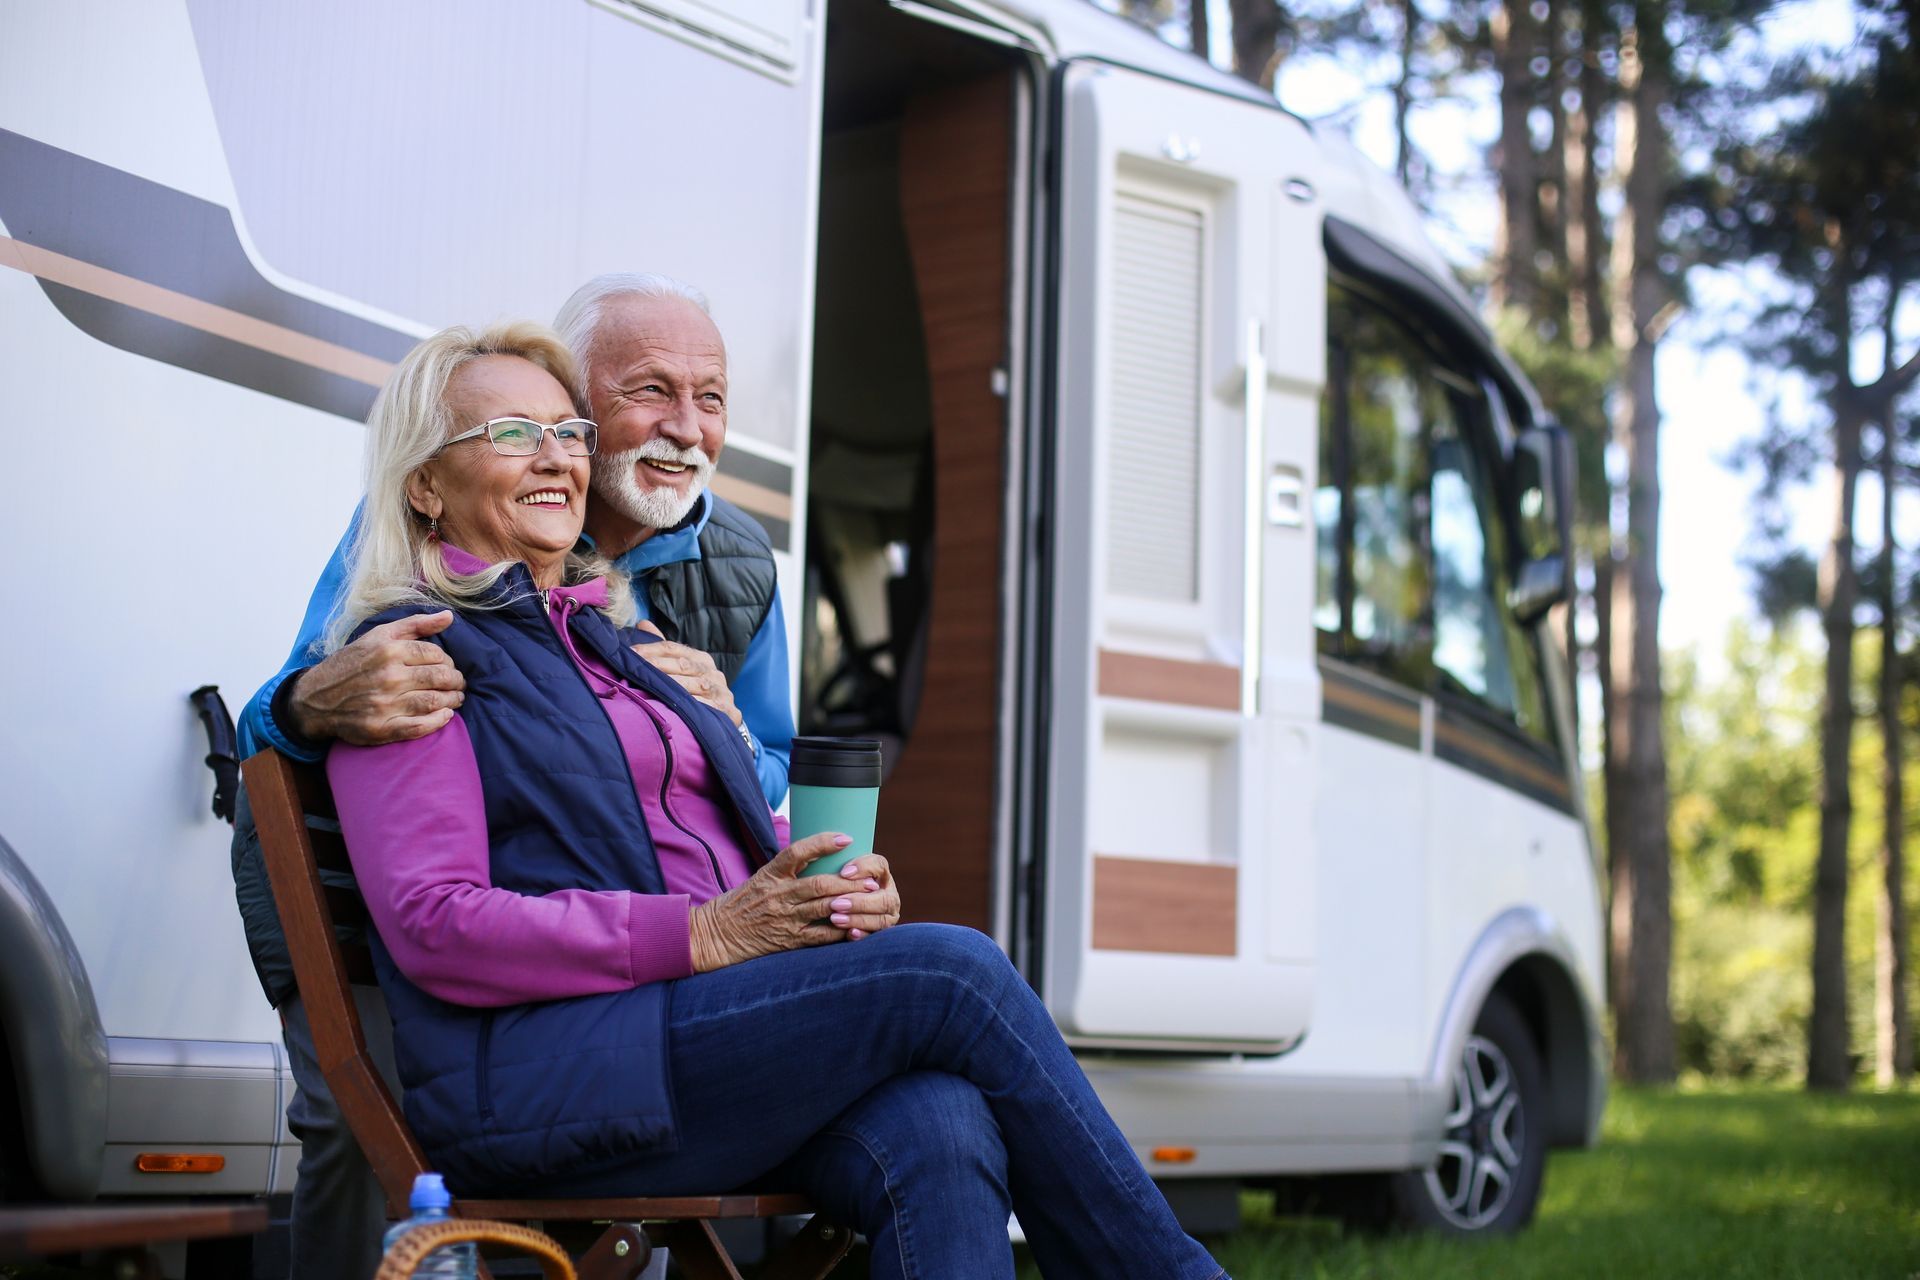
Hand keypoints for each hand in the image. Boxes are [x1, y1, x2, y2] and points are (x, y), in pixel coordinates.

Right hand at [287, 611, 463, 745]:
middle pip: (440, 678)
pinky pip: (419, 727)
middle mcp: (388, 676)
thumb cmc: (352, 663)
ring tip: (455, 698)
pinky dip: (438, 721)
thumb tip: (449, 616)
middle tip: (458, 683)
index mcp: (388, 651)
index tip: (447, 666)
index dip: (448, 661)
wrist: (315, 698)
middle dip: (456, 681)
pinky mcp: (380, 728)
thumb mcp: (379, 635)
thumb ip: (416, 624)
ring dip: (452, 700)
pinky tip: (445, 716)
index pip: (436, 655)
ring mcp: (384, 704)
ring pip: (434, 701)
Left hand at [631, 621, 740, 726]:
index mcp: (701, 660)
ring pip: (695, 684)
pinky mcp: (729, 711)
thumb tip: (643, 623)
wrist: (722, 722)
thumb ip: (662, 650)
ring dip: (673, 684)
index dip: (652, 648)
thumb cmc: (694, 695)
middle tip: (635, 666)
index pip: (674, 648)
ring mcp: (722, 692)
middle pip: (683, 664)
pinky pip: (709, 707)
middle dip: (658, 665)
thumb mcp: (680, 671)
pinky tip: (676, 706)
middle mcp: (713, 673)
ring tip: (652, 685)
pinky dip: (694, 705)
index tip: (630, 652)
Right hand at [689, 832, 862, 970]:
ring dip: (849, 902)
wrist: (715, 935)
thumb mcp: (759, 878)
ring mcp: (784, 918)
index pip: (797, 852)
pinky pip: (819, 935)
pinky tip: (855, 926)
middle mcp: (778, 895)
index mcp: (770, 874)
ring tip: (869, 896)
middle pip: (819, 883)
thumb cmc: (740, 904)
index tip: (846, 838)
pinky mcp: (788, 940)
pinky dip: (839, 931)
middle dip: (848, 880)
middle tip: (870, 877)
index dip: (823, 843)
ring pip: (823, 907)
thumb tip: (817, 854)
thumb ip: (786, 869)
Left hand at [831, 854, 900, 940]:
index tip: (844, 872)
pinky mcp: (881, 932)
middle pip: (884, 897)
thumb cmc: (831, 888)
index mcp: (880, 874)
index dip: (864, 868)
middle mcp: (888, 894)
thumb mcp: (833, 874)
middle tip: (836, 903)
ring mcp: (888, 915)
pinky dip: (863, 934)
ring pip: (882, 918)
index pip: (879, 864)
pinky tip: (850, 934)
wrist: (835, 918)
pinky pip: (876, 936)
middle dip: (859, 901)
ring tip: (835, 919)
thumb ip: (833, 865)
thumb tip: (828, 849)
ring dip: (858, 918)